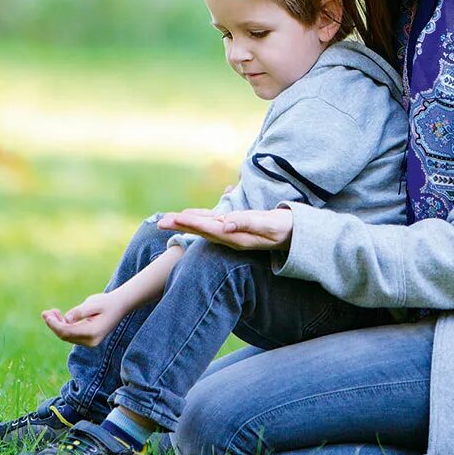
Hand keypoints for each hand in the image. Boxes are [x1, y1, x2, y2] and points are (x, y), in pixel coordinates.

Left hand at [42, 292, 121, 347]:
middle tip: (45, 312)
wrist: (120, 306)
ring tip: (50, 312)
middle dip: (53, 325)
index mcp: (93, 333)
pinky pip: (71, 334)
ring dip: (57, 325)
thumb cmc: (107, 302)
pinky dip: (63, 326)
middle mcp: (91, 341)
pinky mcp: (87, 338)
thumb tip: (66, 319)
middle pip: (65, 336)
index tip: (46, 315)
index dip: (54, 325)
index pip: (68, 332)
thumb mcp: (93, 303)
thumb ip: (79, 312)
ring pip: (67, 336)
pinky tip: (58, 316)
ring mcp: (89, 341)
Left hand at [157, 207, 292, 250]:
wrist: (294, 235)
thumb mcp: (267, 224)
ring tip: (167, 220)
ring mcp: (232, 234)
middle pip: (201, 231)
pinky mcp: (234, 229)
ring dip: (185, 224)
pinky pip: (212, 224)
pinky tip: (189, 216)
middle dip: (180, 226)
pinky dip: (198, 219)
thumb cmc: (282, 227)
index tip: (175, 218)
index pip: (209, 229)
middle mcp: (230, 238)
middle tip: (159, 223)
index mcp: (236, 237)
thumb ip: (246, 223)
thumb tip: (225, 225)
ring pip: (204, 228)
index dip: (191, 223)